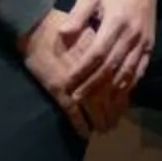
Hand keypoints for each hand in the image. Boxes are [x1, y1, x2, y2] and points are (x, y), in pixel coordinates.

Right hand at [23, 11, 116, 135]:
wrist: (37, 27)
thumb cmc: (62, 26)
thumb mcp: (89, 32)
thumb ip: (101, 49)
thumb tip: (114, 63)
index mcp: (101, 58)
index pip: (117, 81)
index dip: (122, 96)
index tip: (125, 105)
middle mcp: (92, 72)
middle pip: (108, 98)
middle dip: (113, 112)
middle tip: (115, 123)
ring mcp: (75, 83)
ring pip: (94, 108)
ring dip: (100, 121)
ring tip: (104, 130)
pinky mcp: (59, 90)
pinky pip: (73, 113)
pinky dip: (80, 125)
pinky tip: (85, 134)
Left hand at [58, 0, 158, 120]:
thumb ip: (78, 15)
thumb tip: (62, 34)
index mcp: (116, 21)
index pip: (97, 53)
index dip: (82, 70)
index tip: (68, 82)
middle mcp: (131, 35)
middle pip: (111, 67)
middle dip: (93, 85)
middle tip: (76, 98)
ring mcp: (143, 43)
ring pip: (126, 72)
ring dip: (110, 90)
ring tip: (94, 102)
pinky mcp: (149, 47)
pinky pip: (140, 70)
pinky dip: (128, 84)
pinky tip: (117, 94)